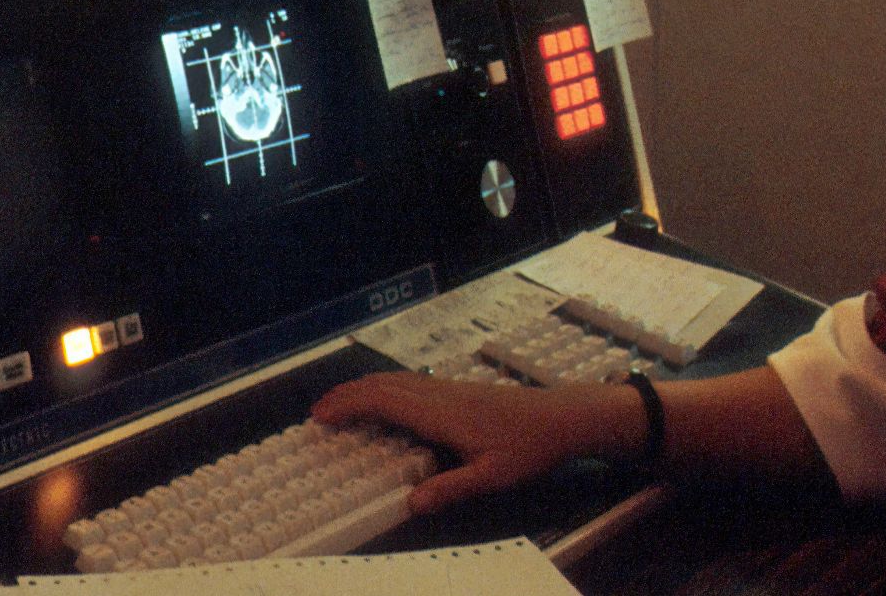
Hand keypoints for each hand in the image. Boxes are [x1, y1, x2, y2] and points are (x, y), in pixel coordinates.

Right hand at [311, 372, 641, 513]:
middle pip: (385, 384)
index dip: (348, 404)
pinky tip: (389, 406)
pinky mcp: (462, 392)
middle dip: (348, 393)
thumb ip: (451, 489)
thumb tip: (410, 504)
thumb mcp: (493, 477)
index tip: (320, 416)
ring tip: (344, 406)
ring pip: (400, 380)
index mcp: (442, 413)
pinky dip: (388, 390)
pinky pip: (414, 384)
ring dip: (367, 389)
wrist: (566, 417)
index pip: (384, 400)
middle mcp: (443, 394)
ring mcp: (453, 389)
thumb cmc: (532, 446)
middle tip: (319, 412)